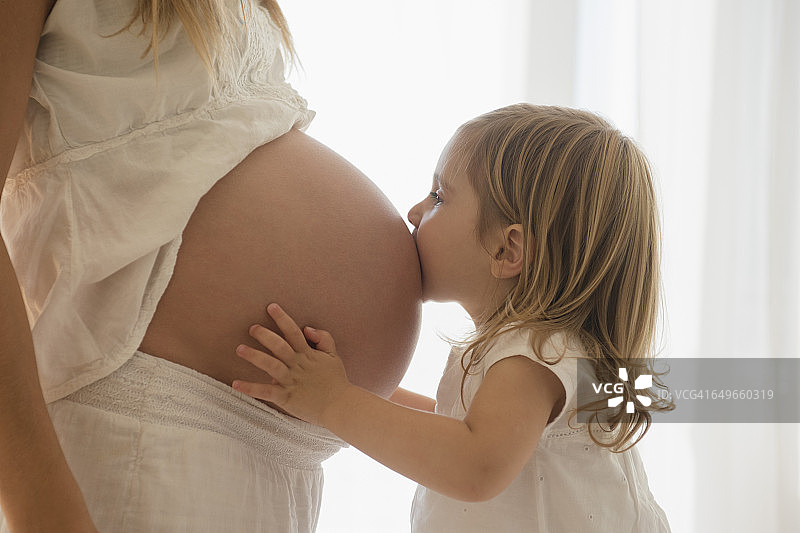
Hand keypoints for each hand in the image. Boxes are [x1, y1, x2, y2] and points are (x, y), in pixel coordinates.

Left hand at [233, 303, 350, 426]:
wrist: (340, 406)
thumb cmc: (336, 381)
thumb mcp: (334, 355)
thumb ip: (323, 338)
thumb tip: (307, 328)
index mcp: (308, 354)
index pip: (293, 332)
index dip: (282, 319)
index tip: (271, 307)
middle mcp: (297, 365)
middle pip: (279, 346)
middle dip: (265, 335)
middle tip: (252, 328)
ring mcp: (291, 381)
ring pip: (271, 365)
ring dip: (255, 356)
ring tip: (240, 349)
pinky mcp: (286, 397)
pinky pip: (266, 391)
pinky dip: (251, 388)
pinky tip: (236, 384)